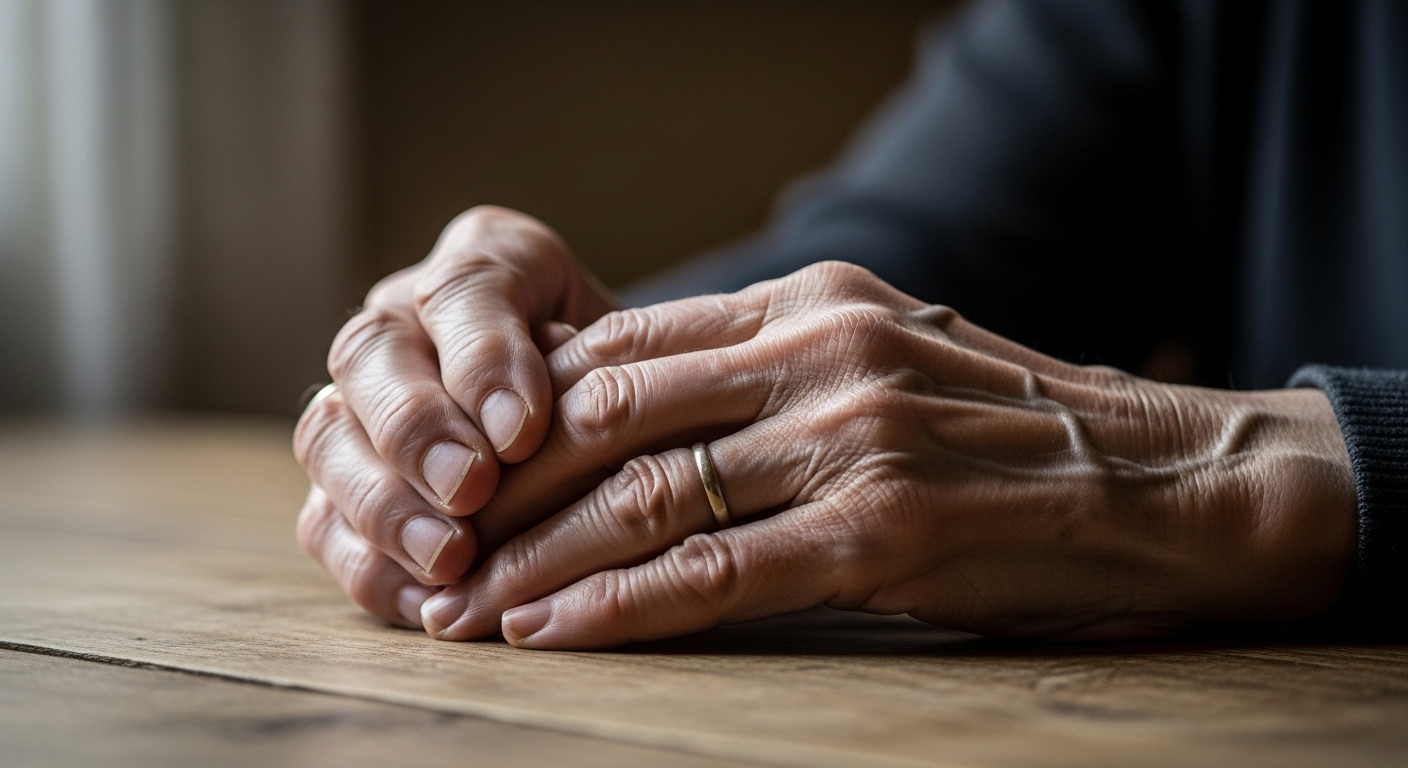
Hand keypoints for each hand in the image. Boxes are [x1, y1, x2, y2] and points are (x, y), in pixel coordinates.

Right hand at [292, 207, 616, 626]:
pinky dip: (372, 565)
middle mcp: (408, 318)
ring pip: (329, 435)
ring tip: (448, 558)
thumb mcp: (644, 370)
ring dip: (384, 502)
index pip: (464, 288)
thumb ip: (602, 380)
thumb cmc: (643, 391)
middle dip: (418, 427)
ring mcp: (363, 399)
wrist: (632, 431)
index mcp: (488, 262)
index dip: (484, 359)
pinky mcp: (345, 484)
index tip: (523, 432)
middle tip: (471, 489)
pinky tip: (431, 600)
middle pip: (371, 352)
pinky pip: (325, 521)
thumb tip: (539, 433)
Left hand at [423, 261, 1357, 648]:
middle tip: (430, 550)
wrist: (1167, 481)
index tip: (460, 473)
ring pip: (643, 496)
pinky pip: (715, 573)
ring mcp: (852, 437)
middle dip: (503, 492)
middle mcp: (821, 352)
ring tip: (461, 610)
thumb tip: (650, 410)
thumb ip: (773, 372)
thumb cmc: (1016, 433)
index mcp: (813, 302)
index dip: (524, 414)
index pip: (624, 345)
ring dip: (534, 560)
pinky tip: (551, 634)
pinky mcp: (884, 530)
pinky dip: (617, 608)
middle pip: (610, 415)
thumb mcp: (887, 361)